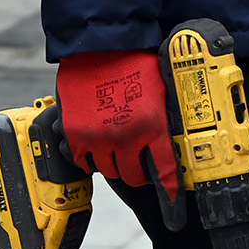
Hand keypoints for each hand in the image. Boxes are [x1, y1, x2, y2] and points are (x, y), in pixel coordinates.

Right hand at [56, 48, 180, 200]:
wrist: (100, 47)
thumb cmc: (135, 61)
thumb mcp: (161, 90)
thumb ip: (164, 116)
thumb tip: (174, 134)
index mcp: (152, 126)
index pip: (165, 169)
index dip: (169, 188)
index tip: (173, 200)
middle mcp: (126, 137)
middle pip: (134, 176)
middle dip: (138, 173)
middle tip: (138, 164)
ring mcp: (98, 137)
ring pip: (109, 170)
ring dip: (114, 164)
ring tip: (117, 152)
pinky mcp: (75, 134)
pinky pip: (82, 161)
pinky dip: (89, 158)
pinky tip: (96, 148)